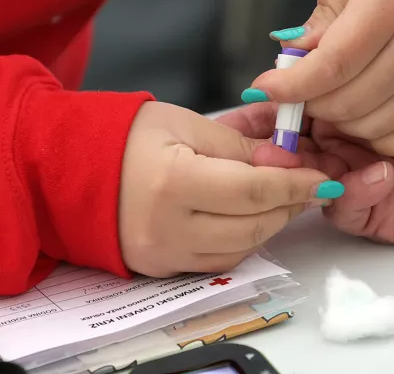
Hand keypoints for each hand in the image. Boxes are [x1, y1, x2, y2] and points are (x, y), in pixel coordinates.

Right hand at [118, 102, 343, 276]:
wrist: (68, 168)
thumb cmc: (123, 136)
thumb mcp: (184, 124)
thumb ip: (238, 147)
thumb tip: (285, 163)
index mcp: (172, 183)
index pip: (254, 190)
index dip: (297, 184)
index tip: (325, 178)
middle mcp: (168, 228)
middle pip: (253, 226)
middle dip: (289, 204)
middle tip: (308, 184)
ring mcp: (162, 254)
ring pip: (240, 249)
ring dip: (270, 223)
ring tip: (280, 195)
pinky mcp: (160, 268)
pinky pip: (217, 261)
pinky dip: (243, 239)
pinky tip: (249, 215)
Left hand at [244, 0, 393, 156]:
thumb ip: (328, 6)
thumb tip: (295, 51)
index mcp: (391, 3)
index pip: (333, 64)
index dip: (291, 85)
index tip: (262, 86)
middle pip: (349, 101)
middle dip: (308, 101)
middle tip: (293, 84)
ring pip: (376, 124)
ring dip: (338, 120)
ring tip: (324, 93)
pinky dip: (382, 138)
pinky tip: (363, 116)